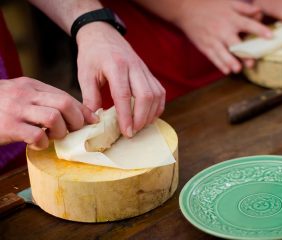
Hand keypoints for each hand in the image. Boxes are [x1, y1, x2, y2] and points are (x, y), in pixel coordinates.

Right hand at [0, 77, 97, 149]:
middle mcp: (25, 94)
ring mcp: (16, 109)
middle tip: (74, 131)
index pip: (65, 95)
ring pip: (54, 118)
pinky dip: (43, 143)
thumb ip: (42, 100)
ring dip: (61, 131)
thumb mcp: (20, 95)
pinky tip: (38, 144)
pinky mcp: (8, 126)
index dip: (82, 110)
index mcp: (31, 85)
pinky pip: (36, 135)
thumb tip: (72, 113)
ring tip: (54, 137)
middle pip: (64, 103)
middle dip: (76, 120)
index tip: (92, 121)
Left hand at [76, 22, 165, 137]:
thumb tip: (94, 121)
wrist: (103, 35)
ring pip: (156, 95)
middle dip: (141, 118)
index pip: (124, 95)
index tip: (126, 132)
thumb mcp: (85, 75)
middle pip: (146, 95)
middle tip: (133, 132)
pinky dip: (157, 107)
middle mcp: (134, 67)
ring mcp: (144, 69)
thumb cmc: (92, 55)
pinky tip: (149, 116)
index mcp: (115, 66)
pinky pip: (160, 92)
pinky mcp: (149, 73)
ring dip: (150, 114)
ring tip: (140, 126)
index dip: (126, 116)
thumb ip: (90, 98)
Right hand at [174, 0, 271, 73]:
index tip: (270, 37)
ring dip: (230, 62)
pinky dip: (219, 64)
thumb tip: (260, 12)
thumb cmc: (210, 6)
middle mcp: (223, 30)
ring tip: (237, 69)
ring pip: (223, 53)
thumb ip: (245, 8)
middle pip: (236, 44)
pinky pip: (213, 57)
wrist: (187, 10)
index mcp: (231, 18)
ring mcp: (213, 39)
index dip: (260, 30)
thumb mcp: (228, 2)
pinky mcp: (205, 46)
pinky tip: (226, 71)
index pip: (248, 25)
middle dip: (244, 54)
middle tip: (252, 62)